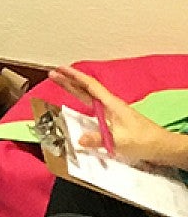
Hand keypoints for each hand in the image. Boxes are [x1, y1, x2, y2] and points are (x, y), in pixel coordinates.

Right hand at [49, 66, 187, 166]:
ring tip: (61, 83)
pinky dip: (81, 100)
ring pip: (89, 96)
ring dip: (74, 89)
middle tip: (53, 73)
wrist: (162, 146)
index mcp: (112, 105)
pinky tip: (77, 102)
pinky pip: (92, 107)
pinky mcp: (112, 120)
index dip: (74, 77)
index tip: (61, 69)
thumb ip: (99, 139)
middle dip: (69, 80)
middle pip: (86, 89)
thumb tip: (79, 139)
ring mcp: (111, 112)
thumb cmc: (145, 140)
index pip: (90, 86)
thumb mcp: (120, 140)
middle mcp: (110, 106)